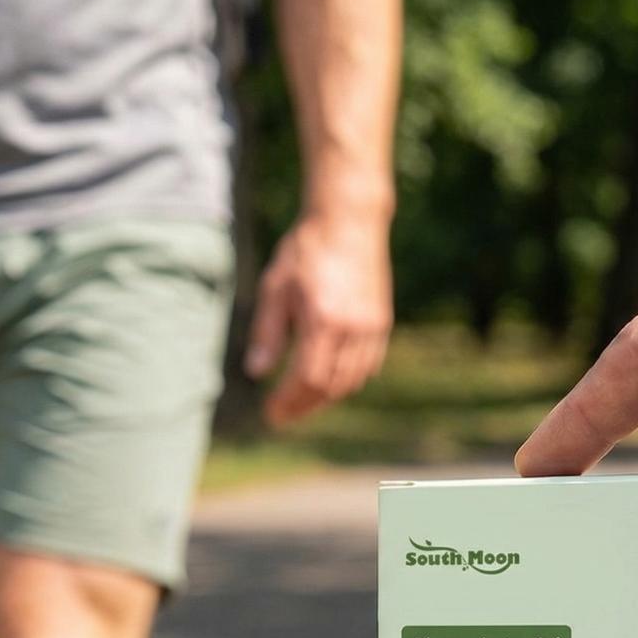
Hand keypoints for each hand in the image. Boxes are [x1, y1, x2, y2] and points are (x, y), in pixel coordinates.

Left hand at [246, 211, 392, 424]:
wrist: (349, 221)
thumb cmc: (306, 250)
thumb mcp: (275, 287)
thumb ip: (267, 332)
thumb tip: (256, 371)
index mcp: (322, 320)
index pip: (306, 379)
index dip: (288, 402)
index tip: (270, 413)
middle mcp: (352, 329)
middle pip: (329, 387)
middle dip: (303, 407)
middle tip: (282, 416)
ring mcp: (371, 328)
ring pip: (350, 381)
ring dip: (325, 398)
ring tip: (301, 403)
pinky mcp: (381, 323)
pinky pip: (366, 367)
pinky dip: (347, 381)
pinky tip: (328, 383)